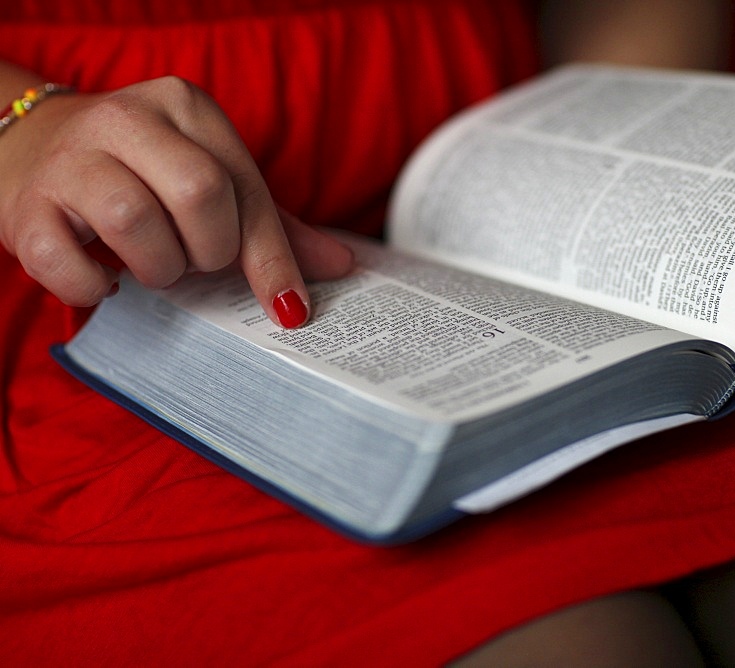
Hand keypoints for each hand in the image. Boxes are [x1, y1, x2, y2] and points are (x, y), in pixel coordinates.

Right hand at [0, 75, 352, 326]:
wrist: (37, 150)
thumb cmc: (147, 175)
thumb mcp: (213, 182)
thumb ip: (272, 225)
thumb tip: (341, 264)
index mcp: (187, 107)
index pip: (244, 187)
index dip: (271, 257)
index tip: (289, 308)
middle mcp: (127, 119)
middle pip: (198, 193)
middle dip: (210, 251)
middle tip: (196, 260)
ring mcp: (71, 159)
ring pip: (135, 220)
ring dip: (159, 267)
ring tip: (155, 265)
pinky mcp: (28, 206)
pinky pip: (66, 262)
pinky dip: (95, 286)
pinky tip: (107, 278)